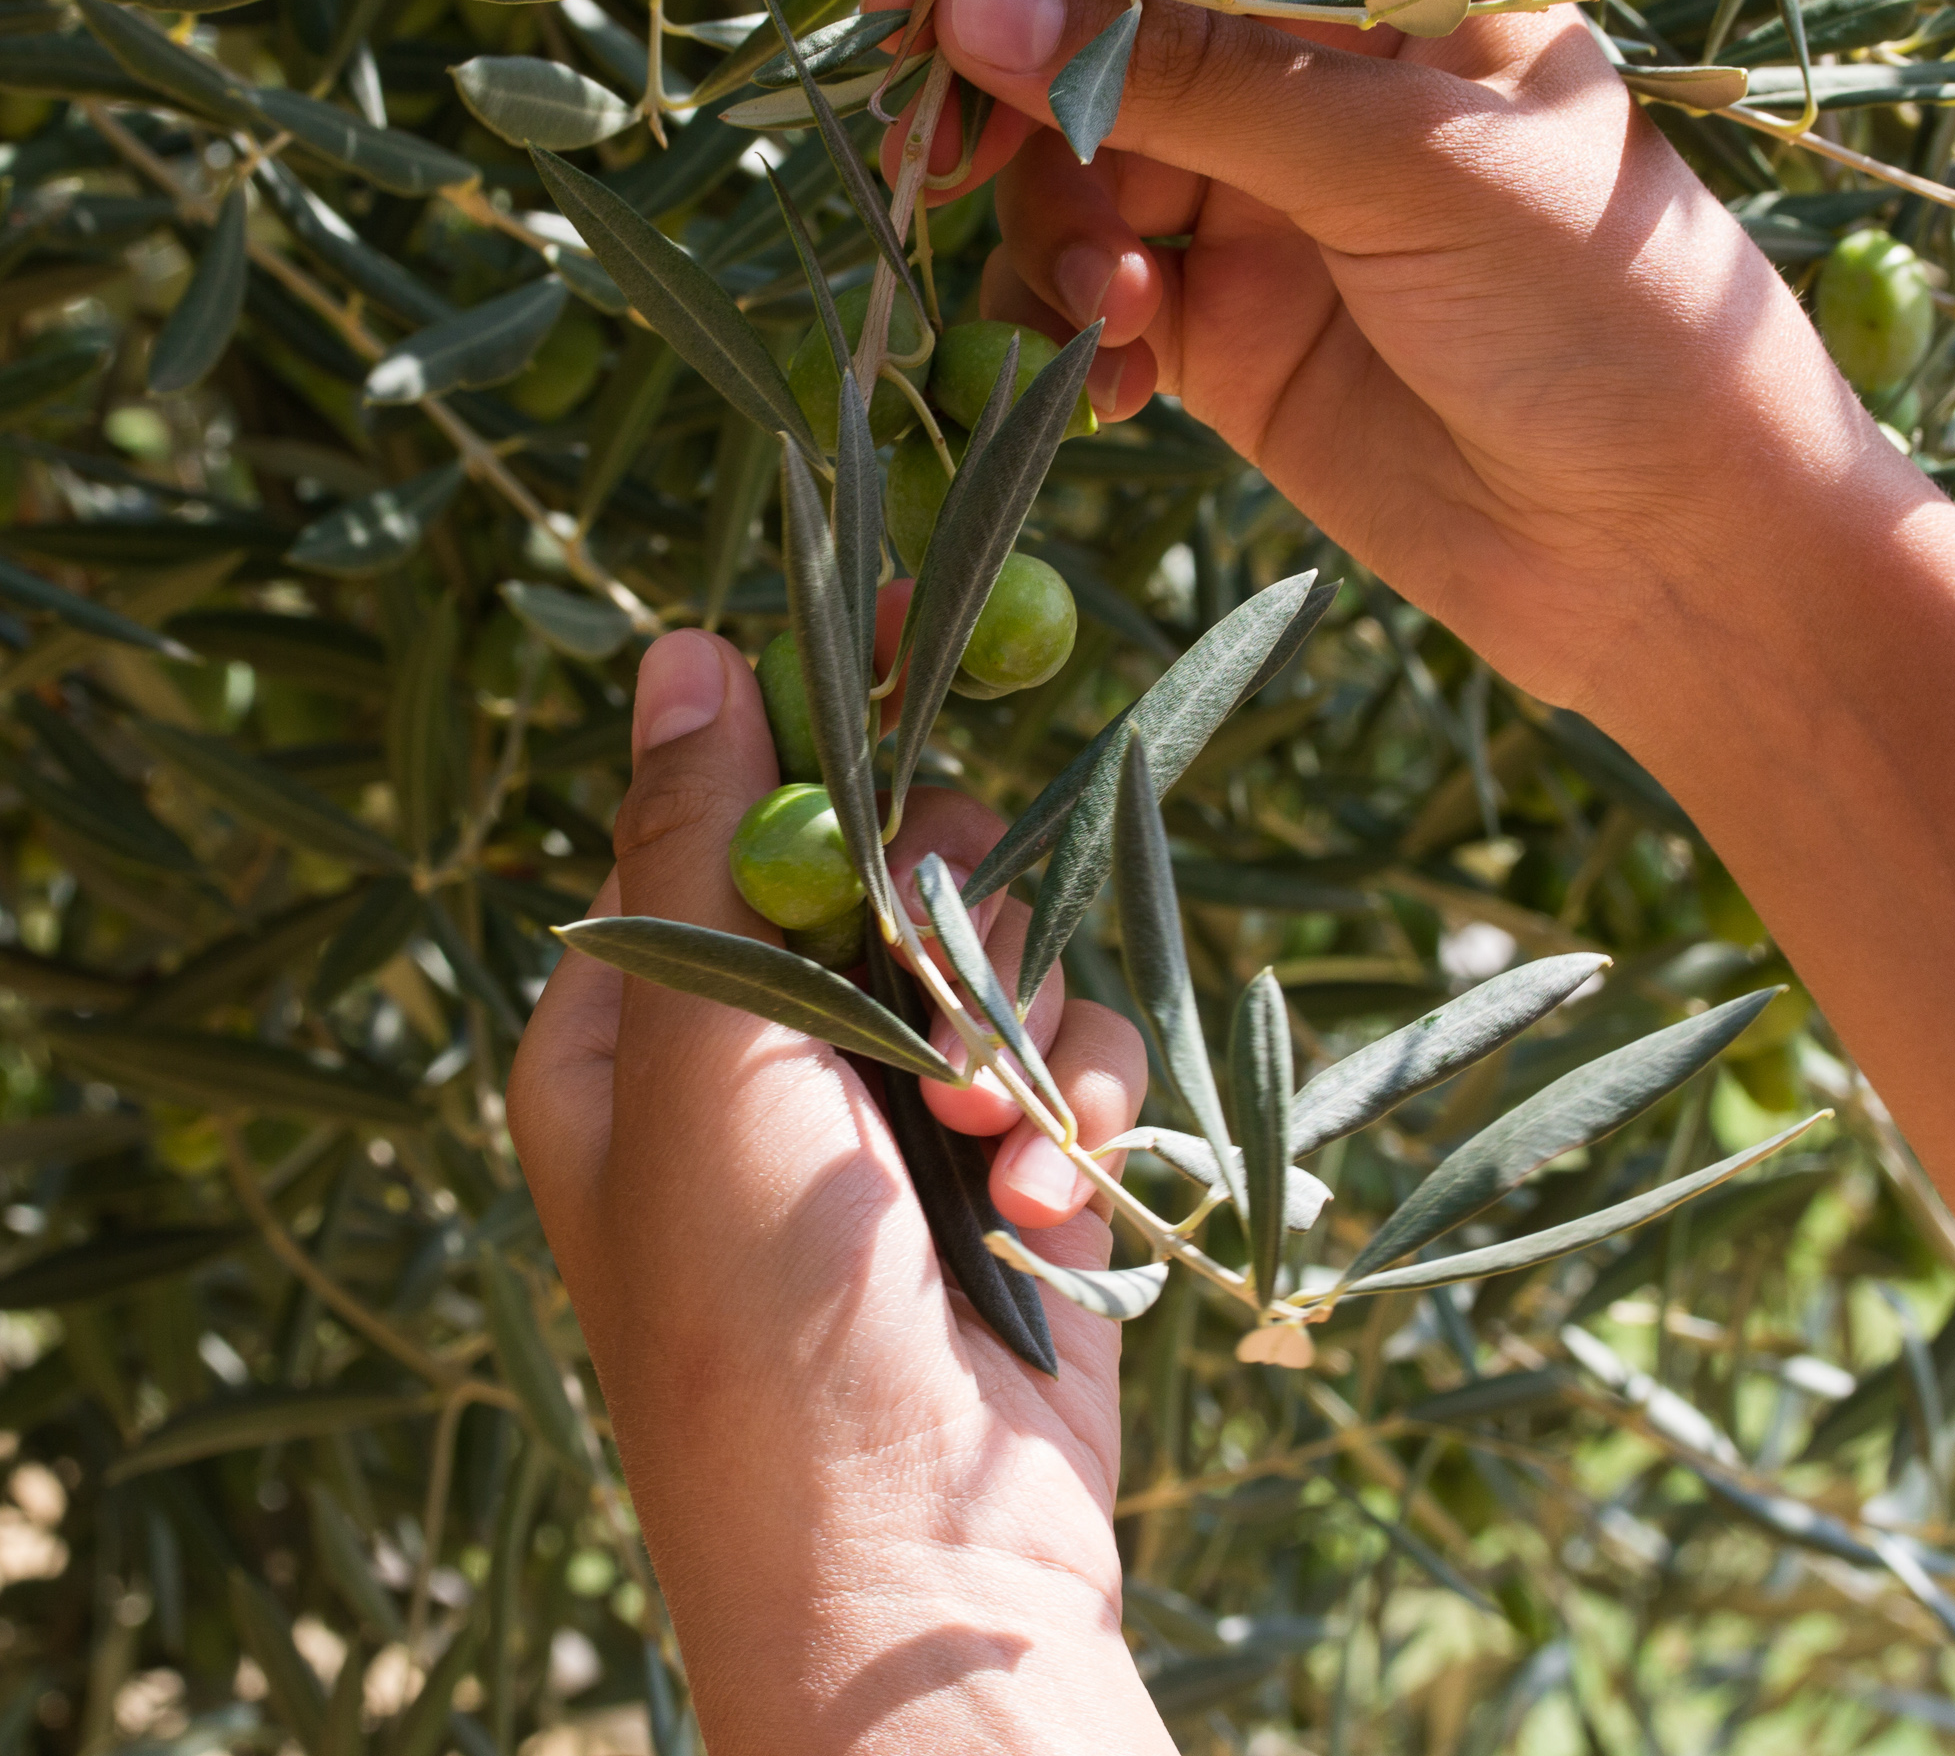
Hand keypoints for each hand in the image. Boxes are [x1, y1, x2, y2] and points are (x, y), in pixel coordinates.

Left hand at [507, 630, 1175, 1754]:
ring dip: (1013, 1027)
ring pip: (995, 949)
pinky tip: (1052, 1200)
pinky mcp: (1005, 1164)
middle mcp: (762, 1052)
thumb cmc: (766, 1332)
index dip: (819, 703)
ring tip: (993, 1140)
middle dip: (939, 905)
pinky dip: (1074, 1105)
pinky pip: (1067, 1050)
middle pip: (884, 859)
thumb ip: (709, 857)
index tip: (915, 611)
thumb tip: (683, 650)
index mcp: (642, 1021)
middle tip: (942, 958)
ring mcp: (890, 1109)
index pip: (727, 802)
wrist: (923, 1580)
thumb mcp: (707, 1075)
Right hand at [867, 0, 1896, 717]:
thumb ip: (1186, 84)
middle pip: (1091, 48)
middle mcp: (1307, 79)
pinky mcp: (1224, 336)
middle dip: (1016, 108)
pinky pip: (1093, 302)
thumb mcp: (1398, 167)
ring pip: (1074, 182)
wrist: (1654, 548)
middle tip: (945, 169)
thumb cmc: (1594, 313)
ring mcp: (1259, 210)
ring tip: (1118, 316)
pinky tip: (1116, 384)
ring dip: (1058, 241)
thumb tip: (974, 2)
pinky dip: (1071, 336)